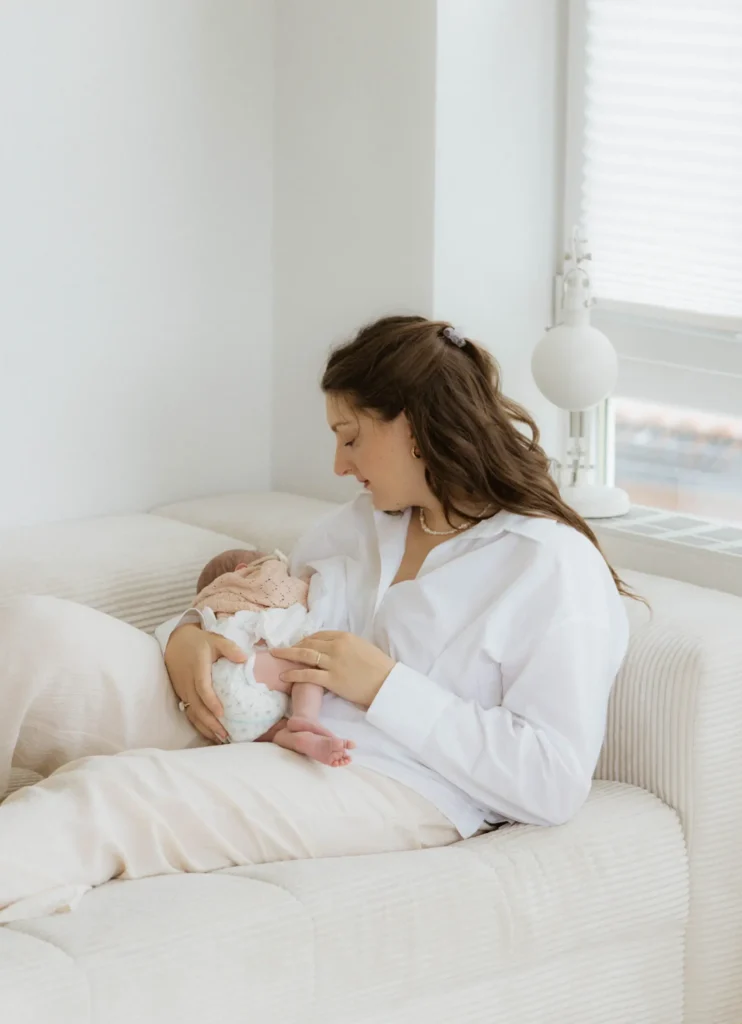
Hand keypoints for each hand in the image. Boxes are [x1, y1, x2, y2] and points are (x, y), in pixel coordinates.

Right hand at [164, 623, 246, 742]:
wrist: (176, 642)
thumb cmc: (200, 642)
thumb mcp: (216, 640)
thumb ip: (230, 648)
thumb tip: (245, 658)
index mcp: (197, 668)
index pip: (202, 688)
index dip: (211, 701)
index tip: (222, 713)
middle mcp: (188, 682)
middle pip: (197, 706)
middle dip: (210, 722)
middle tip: (225, 734)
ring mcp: (183, 690)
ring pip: (192, 713)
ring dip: (204, 727)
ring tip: (219, 738)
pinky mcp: (182, 695)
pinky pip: (189, 712)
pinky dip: (199, 724)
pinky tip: (210, 732)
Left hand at [271, 631, 394, 708]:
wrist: (387, 683)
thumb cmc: (379, 667)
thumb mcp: (362, 647)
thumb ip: (346, 645)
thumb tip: (331, 649)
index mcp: (345, 637)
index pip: (318, 635)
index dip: (305, 640)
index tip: (298, 645)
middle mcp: (336, 646)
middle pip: (308, 643)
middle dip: (293, 646)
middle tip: (282, 651)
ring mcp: (333, 663)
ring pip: (304, 655)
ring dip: (287, 655)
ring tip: (276, 657)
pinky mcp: (331, 680)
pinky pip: (307, 675)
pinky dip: (294, 674)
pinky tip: (284, 675)